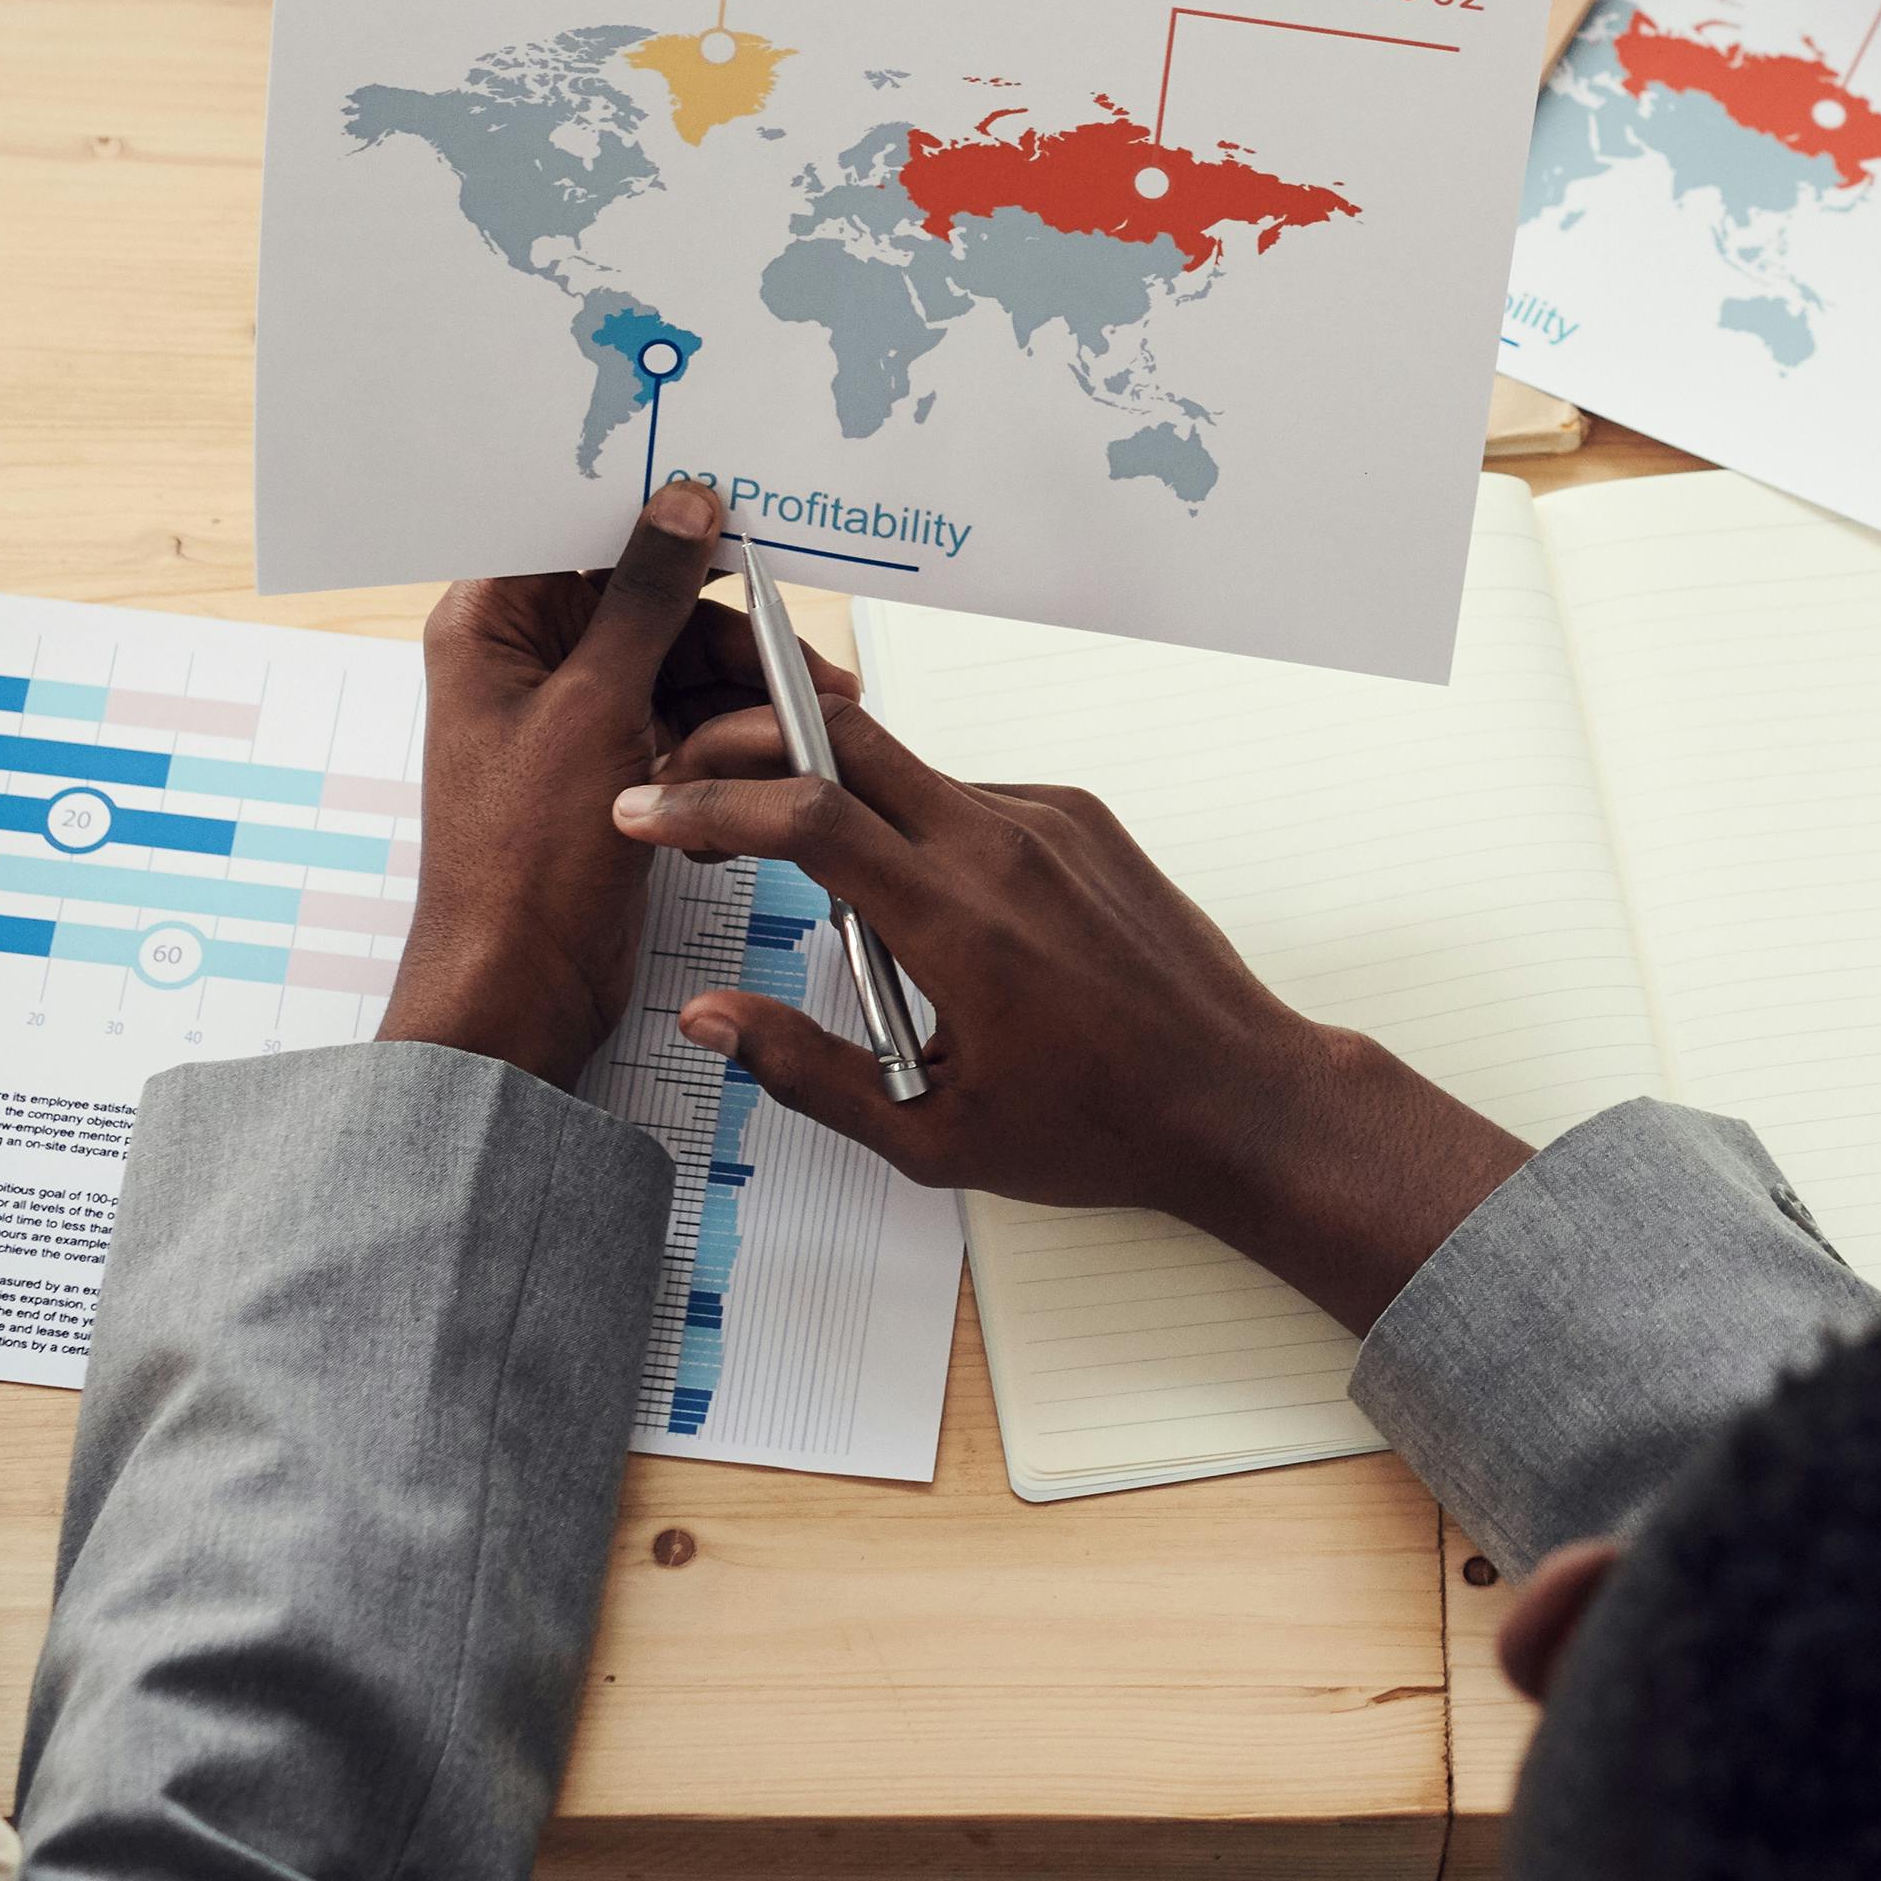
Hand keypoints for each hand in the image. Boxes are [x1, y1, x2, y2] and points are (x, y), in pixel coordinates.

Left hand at [378, 479, 767, 1088]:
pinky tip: (764, 767)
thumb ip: (646, 597)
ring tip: (812, 722)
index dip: (657, 521)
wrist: (522, 989)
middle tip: (803, 661)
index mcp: (492, 626)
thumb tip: (684, 504)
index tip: (734, 511)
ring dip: (742, 692)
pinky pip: (683, 718)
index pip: (579, 533)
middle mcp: (527, 660)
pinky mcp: (611, 762)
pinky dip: (726, 738)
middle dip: (727, 632)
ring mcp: (572, 714)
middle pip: (648, 601)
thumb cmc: (523, 860)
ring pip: (678, 664)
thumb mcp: (596, 706)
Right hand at [620, 685, 1531, 1331]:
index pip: (805, 818)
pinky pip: (973, 800)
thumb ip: (807, 1071)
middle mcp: (1004, 847)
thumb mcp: (931, 1138)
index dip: (708, 805)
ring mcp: (1050, 822)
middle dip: (750, 742)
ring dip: (840, 798)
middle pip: (847, 742)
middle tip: (688, 777)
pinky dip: (921, 827)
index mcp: (958, 923)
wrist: (1236, 1096)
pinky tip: (915, 900)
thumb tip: (710, 1020)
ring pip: (910, 774)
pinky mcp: (1083, 819)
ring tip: (801, 869)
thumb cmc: (1099, 1127)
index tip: (644, 811)